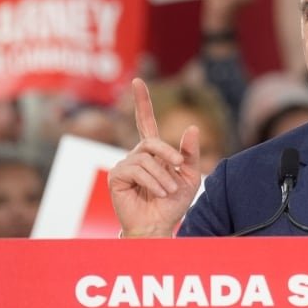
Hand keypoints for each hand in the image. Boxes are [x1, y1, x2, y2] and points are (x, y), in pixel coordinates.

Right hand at [108, 79, 200, 236]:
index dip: (142, 102)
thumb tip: (191, 126)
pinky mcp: (116, 176)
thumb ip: (190, 153)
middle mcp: (136, 155)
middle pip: (151, 141)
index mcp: (153, 152)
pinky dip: (152, 181)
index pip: (145, 122)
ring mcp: (125, 165)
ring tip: (168, 191)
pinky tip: (157, 193)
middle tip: (179, 169)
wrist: (159, 226)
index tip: (137, 81)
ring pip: (146, 158)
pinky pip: (136, 169)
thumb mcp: (189, 176)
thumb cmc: (173, 203)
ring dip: (163, 176)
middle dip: (168, 154)